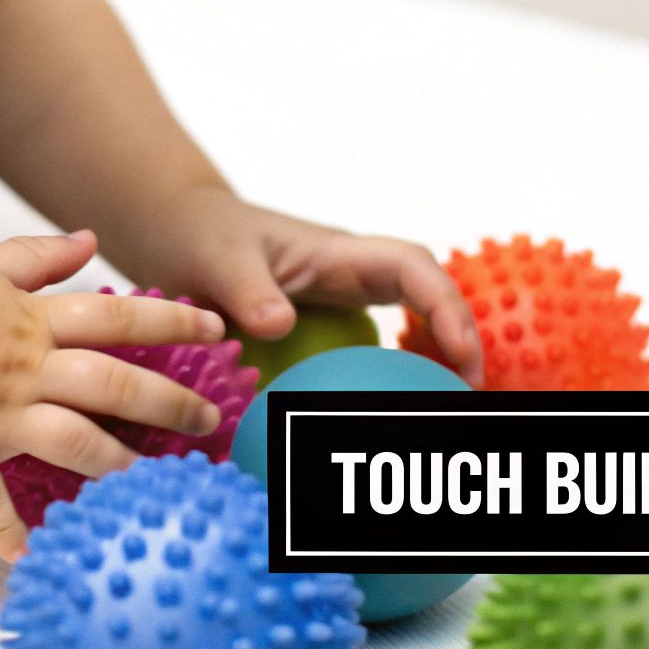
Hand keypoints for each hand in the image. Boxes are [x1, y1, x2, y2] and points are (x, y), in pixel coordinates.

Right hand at [0, 230, 226, 560]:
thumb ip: (38, 256)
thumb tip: (86, 240)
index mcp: (31, 320)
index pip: (118, 317)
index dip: (172, 320)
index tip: (217, 329)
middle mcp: (21, 366)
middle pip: (111, 382)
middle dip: (169, 402)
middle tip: (208, 421)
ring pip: (66, 439)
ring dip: (113, 464)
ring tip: (150, 486)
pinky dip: (4, 529)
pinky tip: (29, 558)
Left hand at [105, 187, 484, 387]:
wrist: (178, 231)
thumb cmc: (202, 235)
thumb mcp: (218, 259)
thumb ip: (246, 290)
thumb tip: (279, 325)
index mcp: (337, 253)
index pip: (410, 267)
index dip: (444, 304)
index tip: (459, 349)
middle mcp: (351, 275)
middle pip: (427, 297)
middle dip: (458, 337)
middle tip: (469, 392)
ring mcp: (341, 301)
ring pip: (406, 324)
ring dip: (430, 360)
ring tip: (440, 408)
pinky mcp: (323, 327)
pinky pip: (368, 351)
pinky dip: (385, 378)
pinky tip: (379, 416)